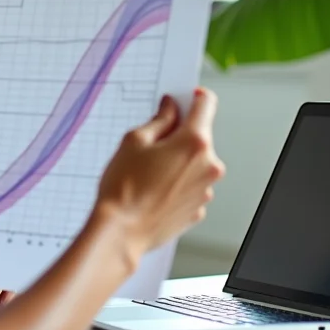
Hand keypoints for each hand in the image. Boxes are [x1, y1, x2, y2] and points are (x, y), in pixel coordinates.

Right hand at [94, 89, 224, 258]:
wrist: (120, 232)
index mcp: (194, 143)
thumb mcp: (134, 141)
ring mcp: (205, 190)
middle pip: (199, 137)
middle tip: (151, 144)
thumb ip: (159, 121)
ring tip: (148, 173)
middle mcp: (208, 166)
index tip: (184, 99)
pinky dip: (176, 184)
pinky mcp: (198, 209)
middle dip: (178, 136)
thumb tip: (169, 109)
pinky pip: (190, 186)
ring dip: (178, 162)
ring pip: (195, 164)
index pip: (206, 104)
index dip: (193, 97)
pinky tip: (154, 190)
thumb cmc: (124, 189)